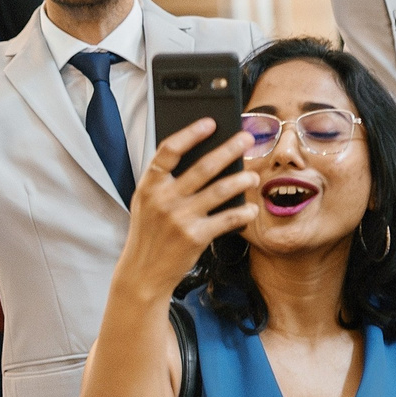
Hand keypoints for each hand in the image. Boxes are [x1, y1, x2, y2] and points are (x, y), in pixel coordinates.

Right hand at [114, 119, 258, 300]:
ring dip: (241, 180)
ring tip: (253, 175)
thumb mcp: (147, 203)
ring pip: (220, 190)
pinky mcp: (195, 237)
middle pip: (202, 167)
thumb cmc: (150, 232)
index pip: (168, 151)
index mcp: (149, 186)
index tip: (210, 122)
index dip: (190, 134)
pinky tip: (251, 208)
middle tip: (247, 138)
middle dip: (229, 149)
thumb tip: (203, 156)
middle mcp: (163, 199)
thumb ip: (166, 182)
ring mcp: (179, 218)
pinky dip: (243, 212)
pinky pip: (228, 218)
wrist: (142, 273)